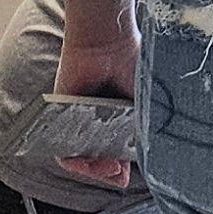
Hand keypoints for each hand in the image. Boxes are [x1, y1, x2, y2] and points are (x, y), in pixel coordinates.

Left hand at [53, 0, 139, 186]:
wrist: (107, 37)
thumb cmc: (132, 59)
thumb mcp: (148, 99)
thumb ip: (148, 126)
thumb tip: (153, 154)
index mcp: (121, 113)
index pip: (119, 149)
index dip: (122, 167)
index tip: (127, 175)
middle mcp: (99, 117)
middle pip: (100, 156)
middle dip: (108, 172)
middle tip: (118, 175)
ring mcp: (79, 116)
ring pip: (80, 154)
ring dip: (92, 169)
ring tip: (105, 169)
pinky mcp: (60, 112)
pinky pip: (60, 143)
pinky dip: (71, 159)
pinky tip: (84, 163)